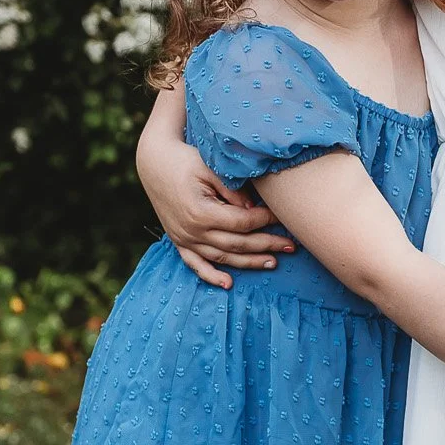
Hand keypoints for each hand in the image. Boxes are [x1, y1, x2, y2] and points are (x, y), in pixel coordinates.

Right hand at [144, 140, 294, 290]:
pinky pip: (195, 264)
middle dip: (266, 245)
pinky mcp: (178, 241)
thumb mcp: (210, 167)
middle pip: (237, 244)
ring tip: (273, 263)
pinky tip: (228, 284)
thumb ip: (233, 189)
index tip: (281, 216)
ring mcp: (184, 239)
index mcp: (201, 212)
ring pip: (221, 257)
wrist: (153, 162)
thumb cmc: (185, 160)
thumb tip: (253, 208)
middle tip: (290, 246)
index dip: (264, 220)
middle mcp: (192, 231)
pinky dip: (211, 276)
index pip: (242, 222)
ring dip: (248, 262)